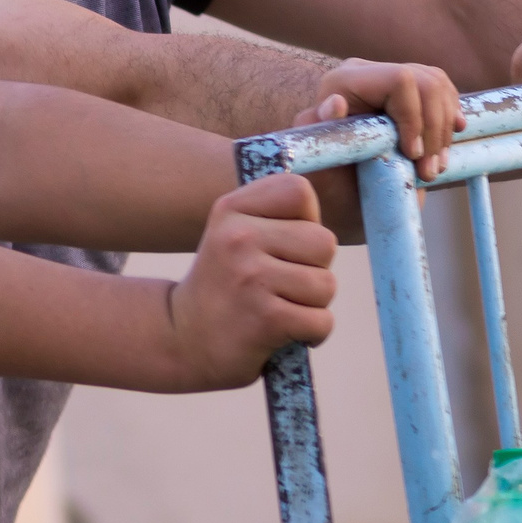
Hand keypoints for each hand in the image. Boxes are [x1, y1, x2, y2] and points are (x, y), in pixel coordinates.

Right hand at [163, 173, 337, 390]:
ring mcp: (251, 278)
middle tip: (282, 285)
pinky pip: (322, 321)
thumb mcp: (233, 233)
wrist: (183, 341)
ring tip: (280, 308)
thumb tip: (338, 181)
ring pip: (326, 285)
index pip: (298, 191)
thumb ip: (276, 212)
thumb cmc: (225, 284)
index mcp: (232, 209)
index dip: (305, 220)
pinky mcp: (265, 319)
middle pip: (324, 242)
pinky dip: (312, 334)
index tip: (285, 245)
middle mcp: (239, 238)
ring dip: (312, 305)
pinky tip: (283, 332)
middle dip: (315, 269)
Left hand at [294, 60, 463, 180]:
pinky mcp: (408, 90)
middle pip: (426, 81)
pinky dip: (449, 119)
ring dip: (444, 130)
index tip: (413, 155)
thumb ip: (324, 138)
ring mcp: (389, 77)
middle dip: (434, 128)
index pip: (400, 80)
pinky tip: (445, 143)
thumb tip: (336, 102)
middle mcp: (366, 72)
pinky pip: (442, 91)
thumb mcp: (323, 168)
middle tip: (428, 170)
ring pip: (438, 85)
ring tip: (434, 167)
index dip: (415, 117)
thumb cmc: (331, 188)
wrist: (341, 198)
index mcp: (343, 82)